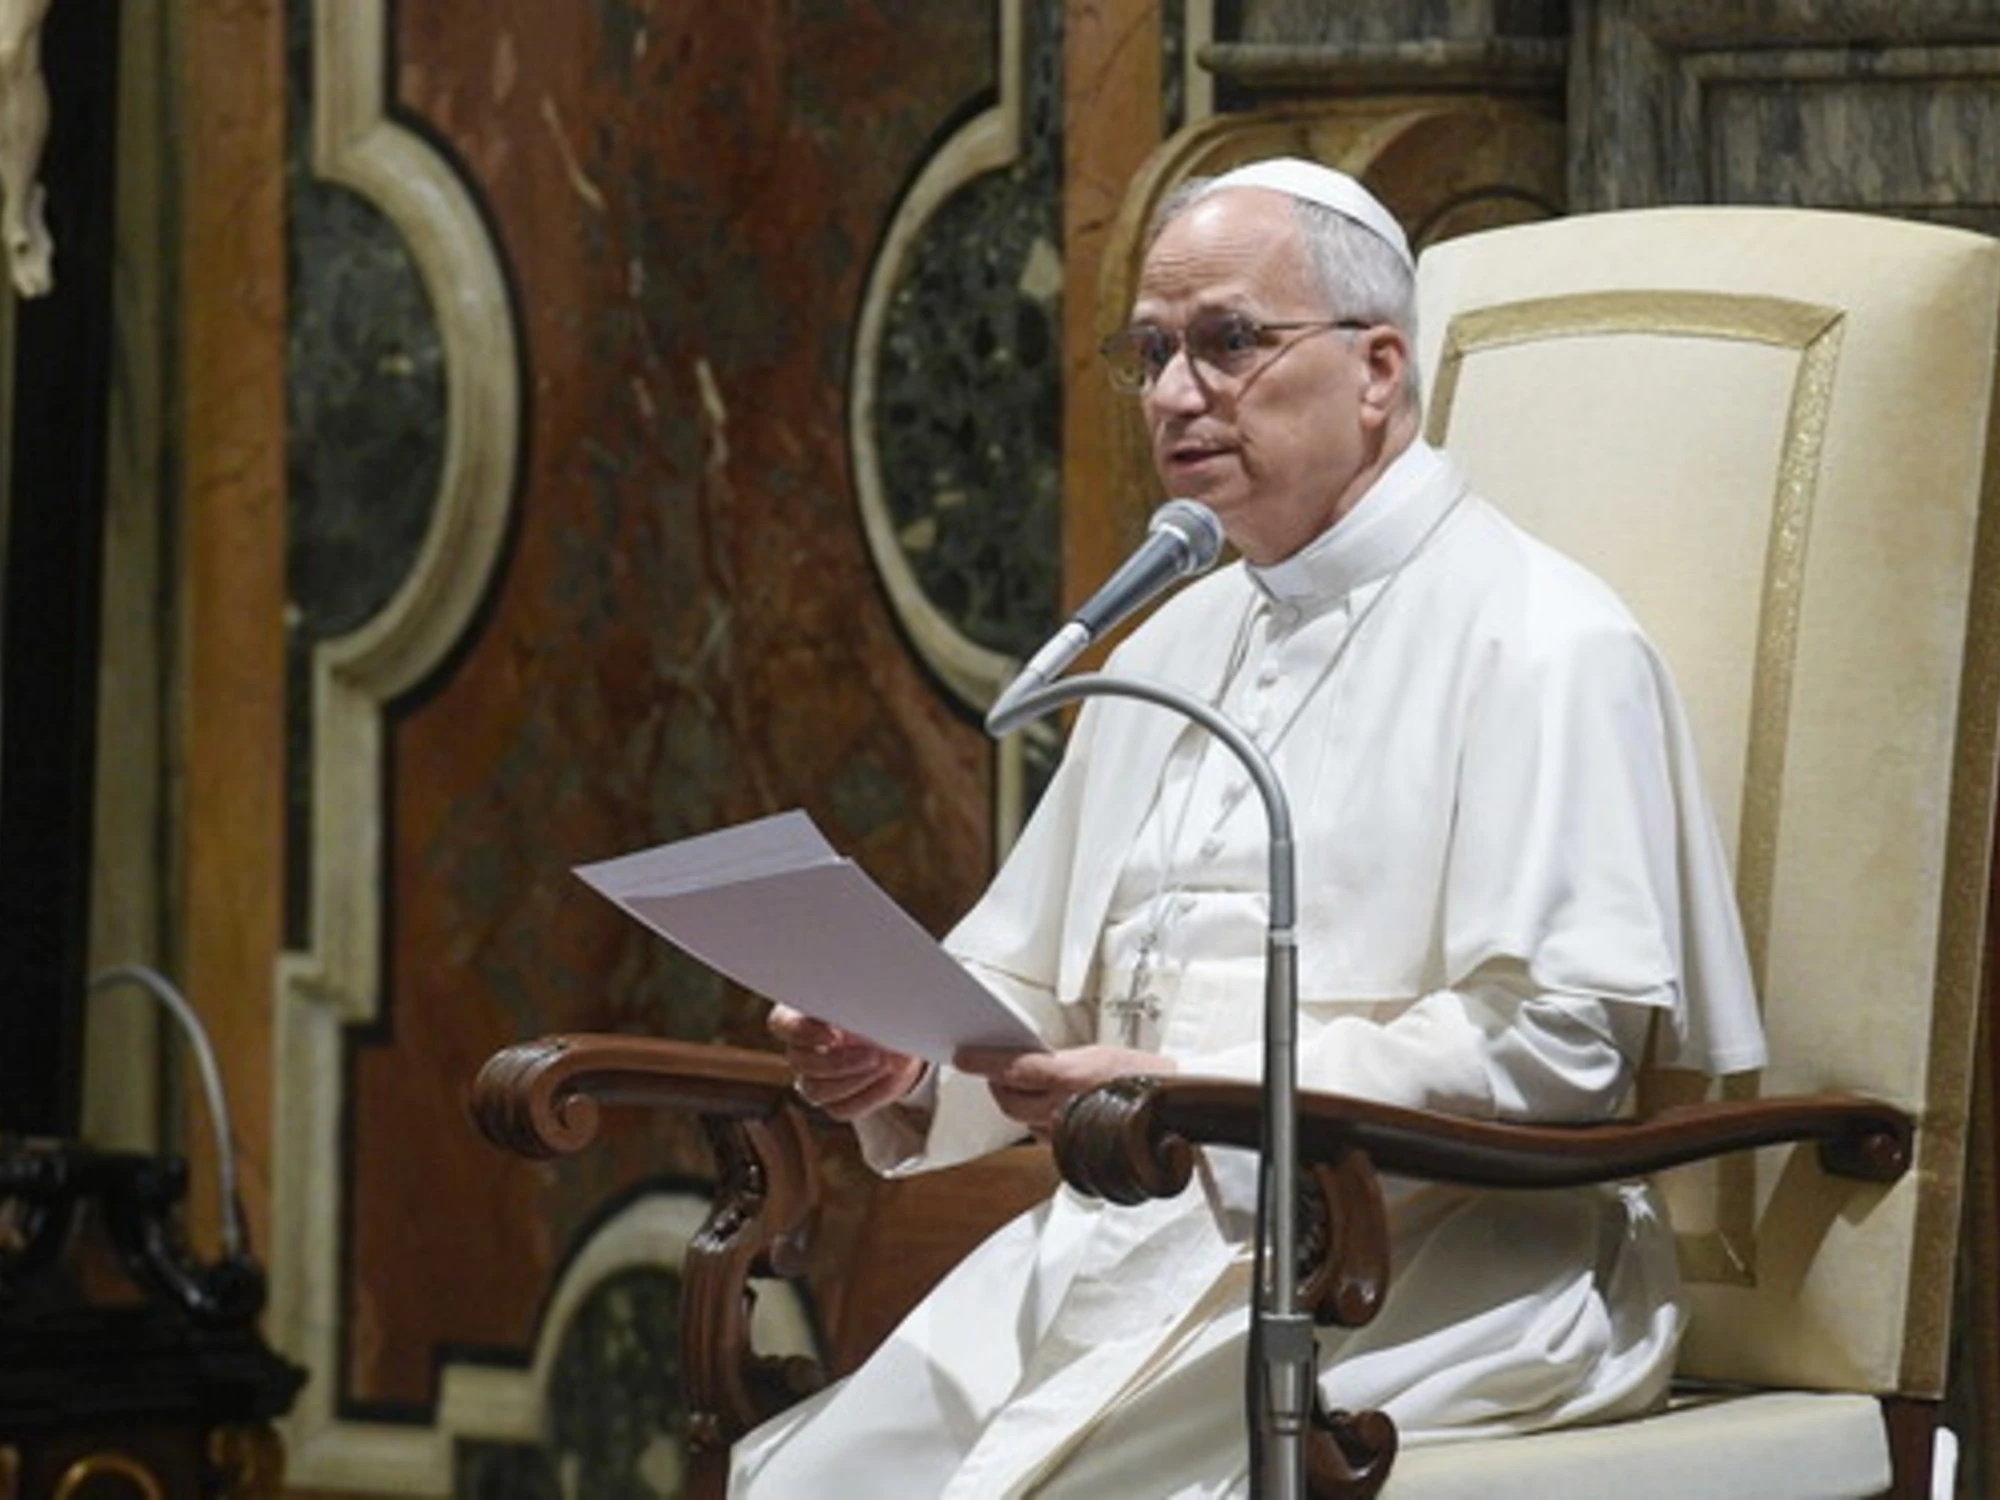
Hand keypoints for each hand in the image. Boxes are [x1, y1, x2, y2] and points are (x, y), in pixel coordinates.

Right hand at [768, 1004, 925, 1121]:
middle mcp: (800, 1050)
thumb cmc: (882, 1011)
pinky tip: (888, 1078)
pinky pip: (840, 1108)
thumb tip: (867, 1025)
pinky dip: (868, 1095)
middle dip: (840, 1061)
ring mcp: (812, 1080)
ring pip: (815, 1091)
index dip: (801, 1033)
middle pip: (801, 1063)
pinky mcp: (833, 1103)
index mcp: (801, 1016)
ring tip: (885, 1064)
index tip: (834, 1035)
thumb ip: (862, 1010)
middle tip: (874, 1054)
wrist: (902, 1039)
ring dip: (854, 1079)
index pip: (780, 1024)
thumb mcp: (875, 1004)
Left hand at [953, 1043, 1176, 1136]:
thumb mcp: (1094, 1055)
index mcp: (1069, 1076)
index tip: (962, 1056)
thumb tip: (1019, 1062)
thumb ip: (1054, 1062)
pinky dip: (1036, 1120)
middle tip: (994, 1070)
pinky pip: (1041, 1136)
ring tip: (1020, 1085)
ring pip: (1023, 1120)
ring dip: (1016, 1102)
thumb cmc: (1139, 1076)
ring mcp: (1068, 1133)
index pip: (1012, 1069)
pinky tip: (1044, 1106)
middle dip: (997, 1085)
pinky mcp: (1075, 1151)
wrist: (1172, 1106)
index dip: (982, 1062)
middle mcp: (1065, 1107)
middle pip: (1009, 1101)